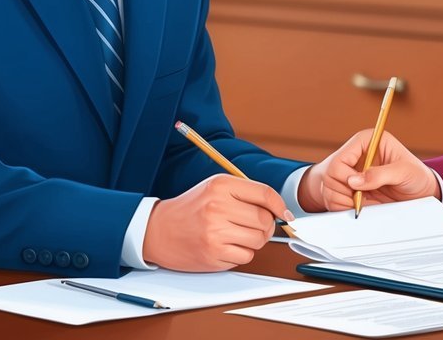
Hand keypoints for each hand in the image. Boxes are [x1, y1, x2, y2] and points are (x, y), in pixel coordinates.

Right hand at [142, 174, 293, 270]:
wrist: (158, 230)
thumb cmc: (191, 209)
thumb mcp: (215, 188)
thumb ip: (245, 193)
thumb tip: (279, 209)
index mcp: (220, 186)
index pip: (264, 193)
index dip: (279, 205)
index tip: (284, 213)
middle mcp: (217, 207)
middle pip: (264, 219)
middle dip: (265, 225)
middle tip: (253, 225)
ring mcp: (215, 232)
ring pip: (258, 240)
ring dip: (254, 240)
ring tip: (237, 235)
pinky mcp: (213, 254)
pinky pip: (246, 256)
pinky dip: (241, 253)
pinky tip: (226, 246)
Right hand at [298, 129, 439, 212]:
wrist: (422, 192)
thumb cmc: (417, 175)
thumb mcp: (404, 171)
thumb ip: (380, 174)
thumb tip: (354, 181)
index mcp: (366, 141)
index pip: (341, 158)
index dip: (346, 176)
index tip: (359, 188)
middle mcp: (355, 155)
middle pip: (331, 175)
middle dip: (344, 192)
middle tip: (361, 200)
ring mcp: (350, 172)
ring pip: (329, 188)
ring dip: (343, 201)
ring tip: (363, 204)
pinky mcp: (349, 187)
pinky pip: (333, 199)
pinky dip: (343, 208)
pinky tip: (359, 208)